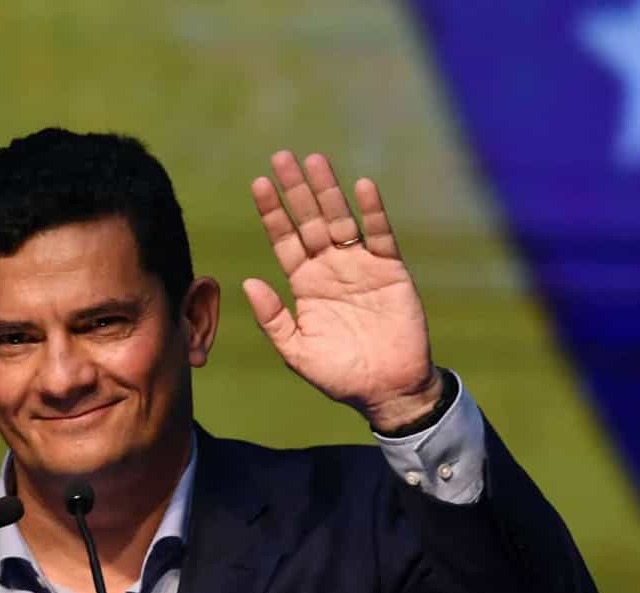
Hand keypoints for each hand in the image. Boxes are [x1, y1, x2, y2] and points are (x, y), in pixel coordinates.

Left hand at [244, 151, 442, 431]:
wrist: (386, 389)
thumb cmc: (338, 375)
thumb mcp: (296, 350)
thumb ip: (273, 318)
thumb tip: (248, 283)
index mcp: (305, 284)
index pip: (284, 240)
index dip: (273, 212)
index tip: (259, 183)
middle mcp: (330, 268)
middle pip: (309, 221)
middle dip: (296, 190)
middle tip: (282, 157)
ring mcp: (360, 266)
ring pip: (341, 220)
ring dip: (329, 191)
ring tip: (315, 160)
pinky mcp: (390, 271)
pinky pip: (380, 235)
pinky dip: (372, 212)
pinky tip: (363, 187)